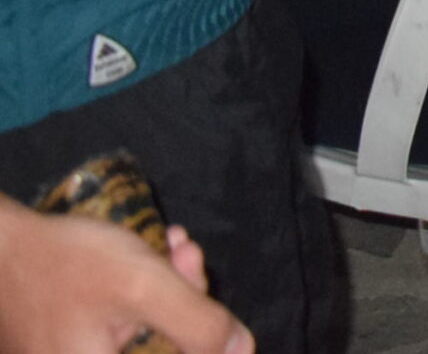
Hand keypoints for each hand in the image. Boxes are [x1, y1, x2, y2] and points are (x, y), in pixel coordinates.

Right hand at [0, 196, 249, 353]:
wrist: (4, 246)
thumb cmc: (69, 263)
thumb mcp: (143, 286)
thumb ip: (197, 322)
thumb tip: (242, 351)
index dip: (200, 334)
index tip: (194, 278)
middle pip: (167, 345)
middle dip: (187, 294)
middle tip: (182, 250)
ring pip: (150, 331)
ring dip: (169, 286)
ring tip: (168, 246)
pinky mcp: (73, 345)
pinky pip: (125, 326)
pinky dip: (144, 292)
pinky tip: (147, 258)